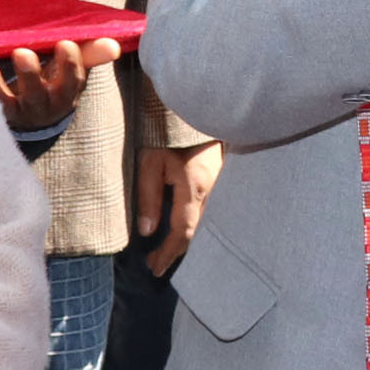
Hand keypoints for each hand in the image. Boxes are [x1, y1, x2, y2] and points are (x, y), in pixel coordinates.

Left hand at [0, 37, 113, 133]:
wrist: (34, 114)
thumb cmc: (55, 80)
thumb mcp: (72, 68)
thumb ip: (91, 54)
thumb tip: (114, 45)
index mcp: (67, 92)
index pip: (73, 80)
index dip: (70, 64)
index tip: (65, 43)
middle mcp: (45, 106)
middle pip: (40, 95)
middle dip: (32, 75)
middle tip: (22, 52)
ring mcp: (21, 112)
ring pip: (12, 104)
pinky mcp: (0, 114)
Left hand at [135, 140, 222, 272]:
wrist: (197, 101)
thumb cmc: (167, 129)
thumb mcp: (150, 161)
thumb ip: (148, 196)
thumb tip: (147, 231)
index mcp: (195, 188)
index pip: (182, 232)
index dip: (168, 253)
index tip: (154, 268)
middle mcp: (214, 189)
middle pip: (198, 230)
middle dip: (179, 250)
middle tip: (159, 264)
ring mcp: (221, 181)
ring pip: (207, 219)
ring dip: (188, 237)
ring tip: (169, 249)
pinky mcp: (221, 173)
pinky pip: (211, 206)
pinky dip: (196, 221)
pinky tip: (185, 223)